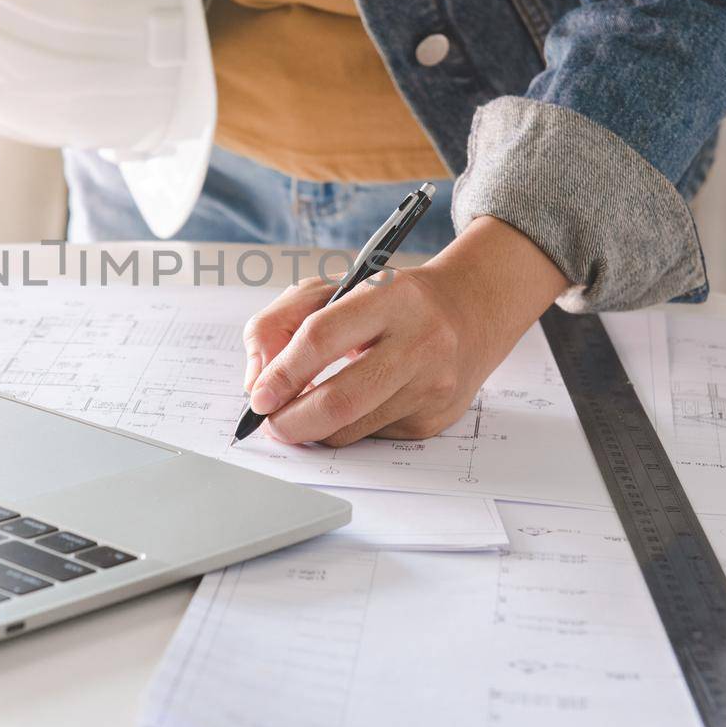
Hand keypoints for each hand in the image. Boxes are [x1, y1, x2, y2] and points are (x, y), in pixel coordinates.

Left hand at [241, 217, 570, 446]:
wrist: (469, 312)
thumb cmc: (390, 301)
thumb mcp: (333, 289)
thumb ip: (280, 323)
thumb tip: (256, 381)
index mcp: (390, 296)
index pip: (321, 338)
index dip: (282, 374)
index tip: (257, 397)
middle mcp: (420, 340)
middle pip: (339, 400)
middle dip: (291, 421)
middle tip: (270, 424)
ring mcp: (432, 384)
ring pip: (351, 428)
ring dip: (314, 429)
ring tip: (303, 412)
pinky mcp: (435, 418)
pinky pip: (371, 437)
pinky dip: (347, 428)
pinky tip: (354, 405)